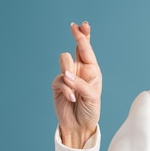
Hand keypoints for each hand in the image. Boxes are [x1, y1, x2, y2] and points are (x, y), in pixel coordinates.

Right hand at [52, 21, 101, 147]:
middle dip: (77, 38)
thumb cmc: (90, 109)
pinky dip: (66, 89)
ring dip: (70, 72)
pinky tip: (72, 98)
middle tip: (75, 28)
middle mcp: (79, 70)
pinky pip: (60, 80)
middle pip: (75, 49)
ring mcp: (67, 76)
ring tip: (76, 88)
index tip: (82, 25)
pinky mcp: (57, 85)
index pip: (87, 50)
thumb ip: (81, 83)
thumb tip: (65, 75)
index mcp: (91, 70)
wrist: (79, 125)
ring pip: (65, 61)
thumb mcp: (92, 96)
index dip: (84, 36)